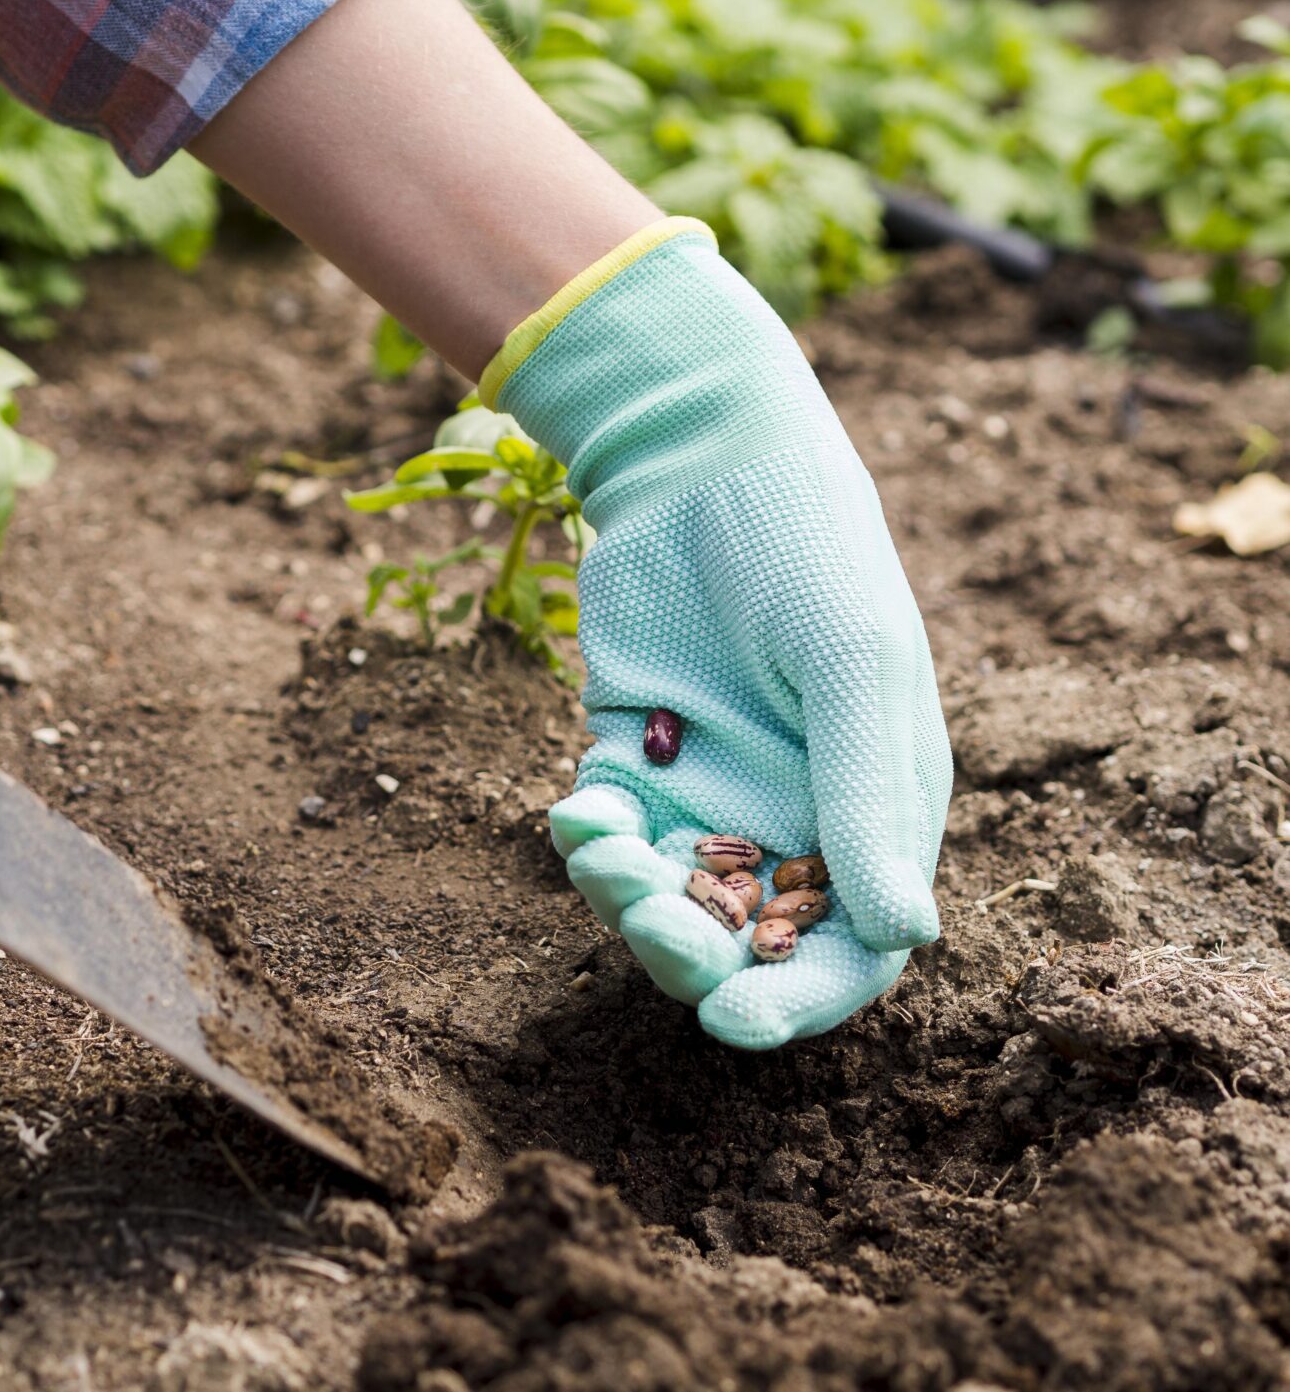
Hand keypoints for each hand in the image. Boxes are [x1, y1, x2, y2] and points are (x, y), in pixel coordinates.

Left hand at [486, 221, 951, 1048]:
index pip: (852, 946)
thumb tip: (906, 938)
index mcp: (875, 809)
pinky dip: (586, 841)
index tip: (734, 1021)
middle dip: (695, 955)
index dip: (800, 996)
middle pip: (747, 940)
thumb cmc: (806, 552)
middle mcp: (793, 814)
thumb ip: (867, 797)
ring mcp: (708, 789)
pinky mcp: (632, 755)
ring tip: (600, 848)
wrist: (702, 459)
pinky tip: (574, 811)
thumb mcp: (849, 667)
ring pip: (665, 898)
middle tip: (650, 924)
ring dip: (627, 899)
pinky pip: (608, 834)